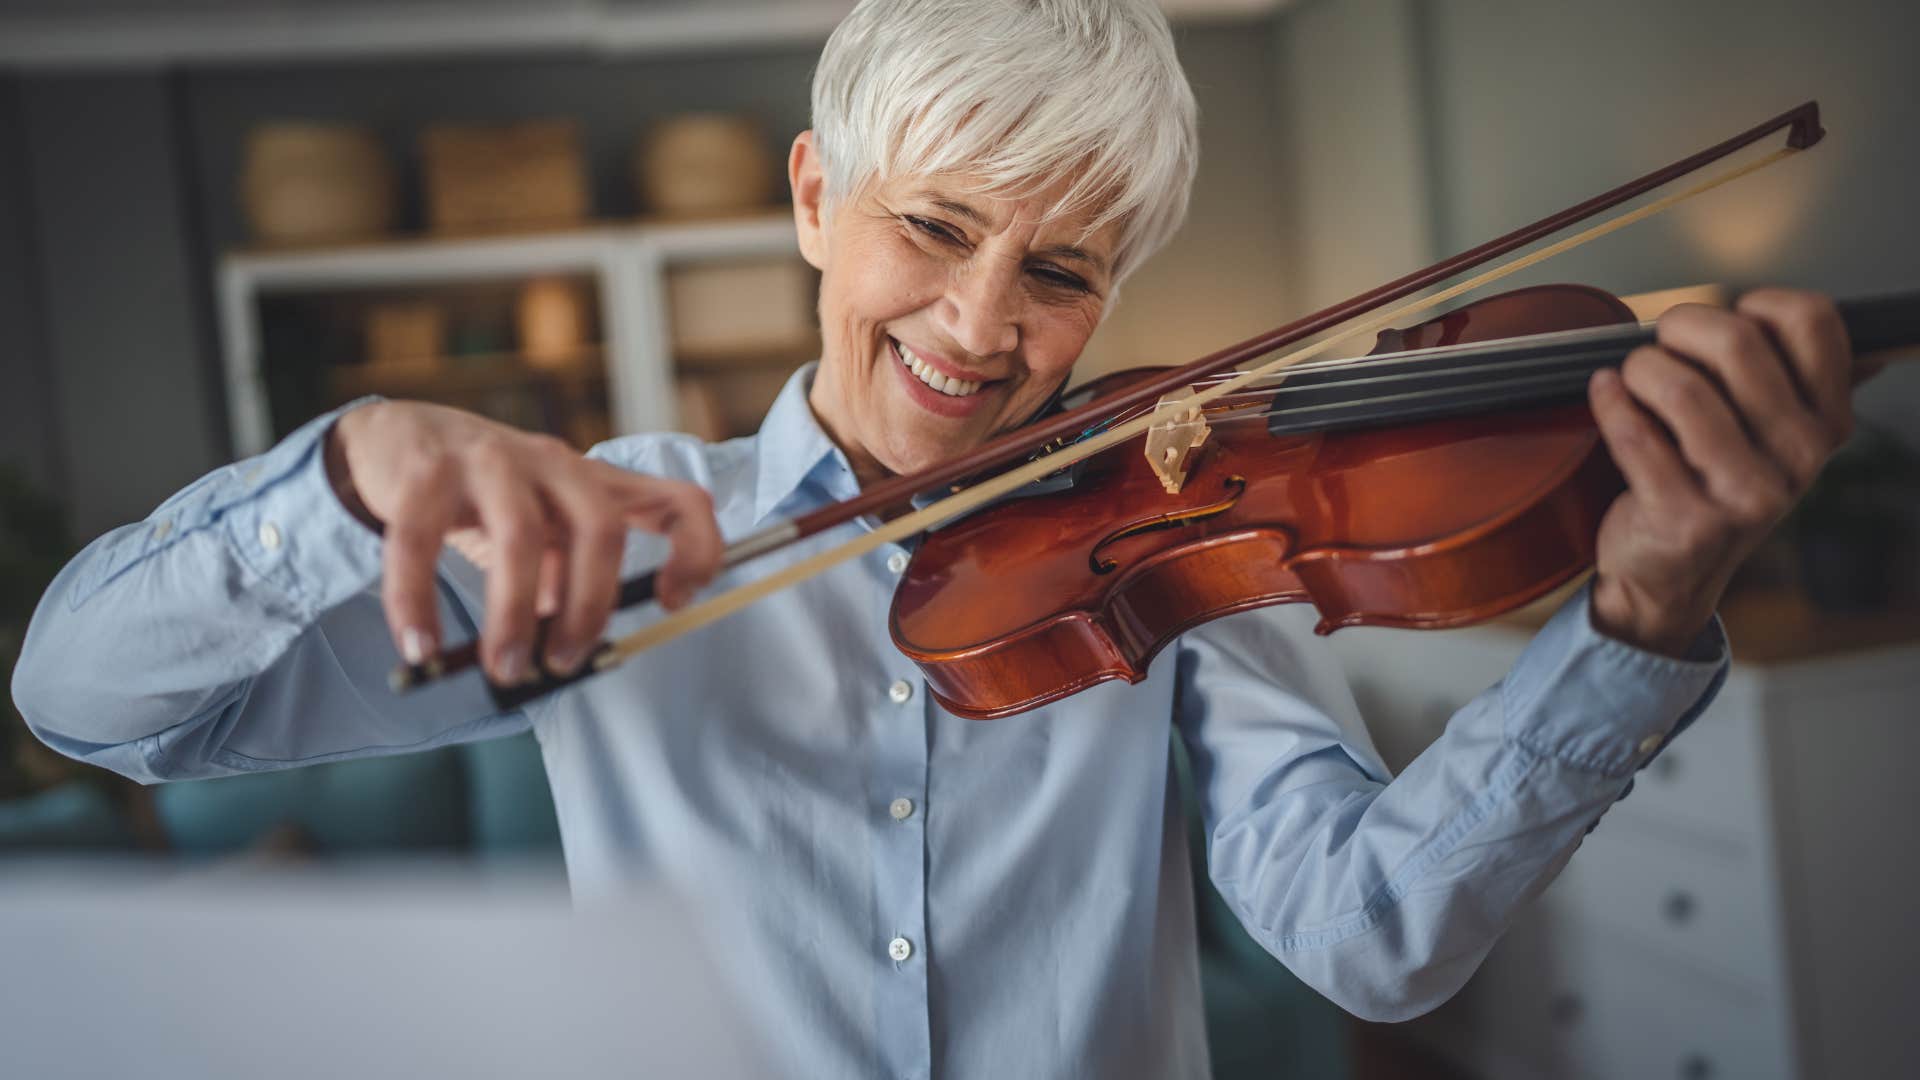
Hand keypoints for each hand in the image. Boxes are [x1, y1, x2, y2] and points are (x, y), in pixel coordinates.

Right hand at [325, 401, 722, 682]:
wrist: (393, 438)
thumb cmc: (480, 497)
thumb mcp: (542, 529)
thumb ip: (564, 577)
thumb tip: (566, 649)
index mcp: (593, 483)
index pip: (677, 501)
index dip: (695, 551)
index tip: (674, 601)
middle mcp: (554, 465)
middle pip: (600, 530)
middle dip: (588, 608)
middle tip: (563, 663)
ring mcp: (491, 461)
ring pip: (521, 536)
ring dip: (515, 615)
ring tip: (503, 666)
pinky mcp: (426, 471)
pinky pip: (423, 542)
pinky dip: (419, 601)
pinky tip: (420, 645)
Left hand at [1586, 289, 1855, 655]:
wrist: (1671, 578)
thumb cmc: (1712, 488)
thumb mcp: (1768, 437)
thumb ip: (1786, 377)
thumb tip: (1811, 321)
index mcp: (1827, 422)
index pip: (1813, 320)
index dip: (1755, 305)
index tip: (1724, 322)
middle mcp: (1798, 457)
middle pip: (1738, 342)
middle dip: (1681, 327)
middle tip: (1659, 344)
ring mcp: (1746, 494)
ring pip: (1681, 388)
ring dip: (1640, 368)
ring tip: (1631, 377)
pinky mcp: (1688, 519)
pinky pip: (1634, 434)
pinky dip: (1608, 402)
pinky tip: (1605, 395)